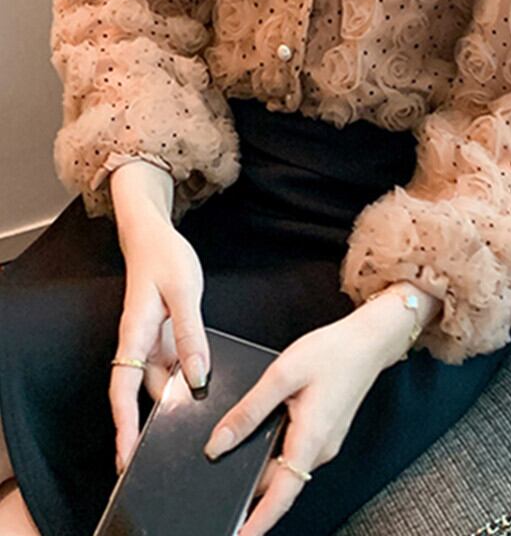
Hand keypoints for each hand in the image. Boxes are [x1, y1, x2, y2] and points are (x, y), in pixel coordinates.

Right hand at [108, 163, 210, 474]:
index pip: (122, 390)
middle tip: (181, 449)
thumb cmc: (164, 259)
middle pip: (147, 394)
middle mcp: (140, 346)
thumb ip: (191, 334)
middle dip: (159, 422)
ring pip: (165, 382)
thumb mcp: (184, 292)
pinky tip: (207, 388)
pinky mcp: (167, 338)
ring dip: (180, 400)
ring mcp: (154, 343)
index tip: (126, 455)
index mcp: (135, 336)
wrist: (154, 236)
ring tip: (204, 423)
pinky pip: (177, 367)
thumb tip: (196, 376)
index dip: (124, 424)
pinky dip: (189, 379)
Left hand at [203, 302, 410, 535]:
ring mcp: (324, 442)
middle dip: (250, 490)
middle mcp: (320, 449)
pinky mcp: (325, 432)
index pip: (281, 496)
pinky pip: (294, 452)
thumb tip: (218, 443)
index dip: (257, 522)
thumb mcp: (282, 374)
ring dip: (261, 468)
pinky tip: (258, 434)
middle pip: (278, 483)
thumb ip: (248, 410)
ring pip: (285, 467)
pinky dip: (273, 453)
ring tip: (233, 456)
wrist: (369, 340)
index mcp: (310, 439)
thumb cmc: (332, 352)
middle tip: (219, 489)